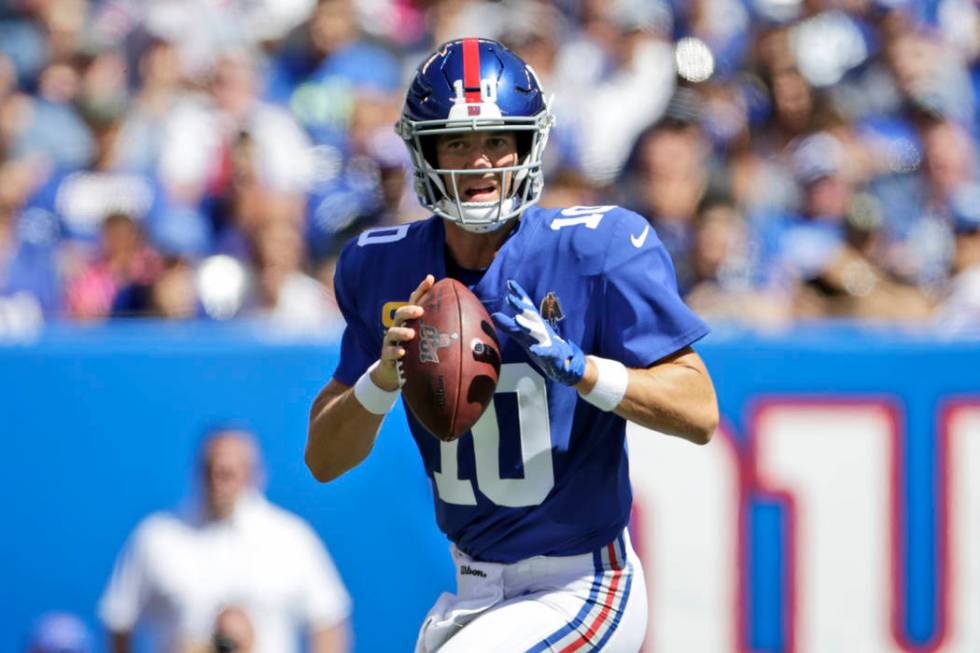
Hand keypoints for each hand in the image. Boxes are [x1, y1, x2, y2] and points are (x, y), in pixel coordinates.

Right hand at [371, 274, 434, 390]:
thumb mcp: (426, 341)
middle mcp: (399, 328)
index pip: (414, 302)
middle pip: (400, 313)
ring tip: (411, 334)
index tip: (430, 279)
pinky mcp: (387, 356)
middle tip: (419, 311)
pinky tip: (402, 352)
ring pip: (392, 332)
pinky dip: (395, 352)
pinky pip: (389, 352)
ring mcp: (391, 342)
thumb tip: (468, 326)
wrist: (394, 372)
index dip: (421, 290)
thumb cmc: (414, 353)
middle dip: (409, 310)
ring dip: (401, 332)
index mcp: (409, 322)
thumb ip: (440, 332)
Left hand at [492, 280, 585, 385]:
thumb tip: (493, 315)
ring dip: (527, 326)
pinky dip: (541, 350)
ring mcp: (547, 341)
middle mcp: (541, 329)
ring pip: (537, 332)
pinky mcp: (552, 355)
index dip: (519, 295)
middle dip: (521, 307)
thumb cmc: (541, 345)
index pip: (526, 306)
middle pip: (531, 315)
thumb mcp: (523, 335)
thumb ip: (508, 326)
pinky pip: (546, 352)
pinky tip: (534, 350)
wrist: (563, 363)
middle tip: (509, 298)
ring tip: (517, 320)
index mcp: (535, 323)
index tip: (510, 283)